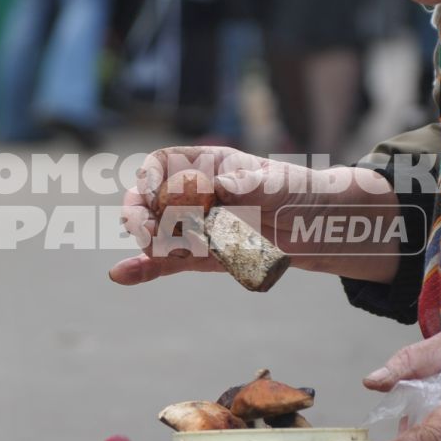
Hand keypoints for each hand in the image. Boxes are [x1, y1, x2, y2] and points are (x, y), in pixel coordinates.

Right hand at [106, 144, 401, 285]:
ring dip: (149, 243)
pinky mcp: (198, 256)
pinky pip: (165, 262)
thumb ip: (248, 184)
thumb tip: (221, 188)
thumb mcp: (276, 183)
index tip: (154, 197)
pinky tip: (122, 275)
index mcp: (206, 166)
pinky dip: (144, 269)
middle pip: (147, 199)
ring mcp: (193, 226)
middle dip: (139, 215)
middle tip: (148, 233)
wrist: (318, 227)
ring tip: (171, 252)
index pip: (161, 165)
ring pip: (154, 232)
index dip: (149, 179)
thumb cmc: (297, 192)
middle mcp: (192, 193)